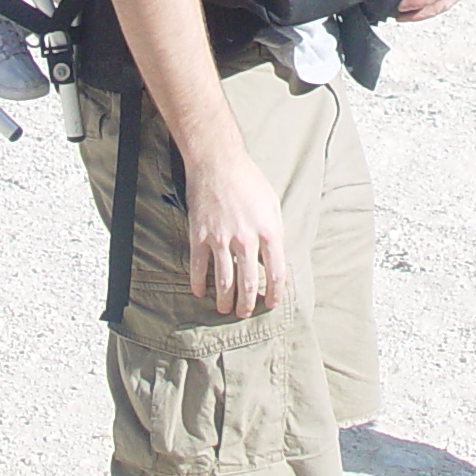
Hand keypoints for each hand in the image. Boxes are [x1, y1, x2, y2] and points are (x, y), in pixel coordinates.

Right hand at [186, 143, 284, 318]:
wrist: (218, 162)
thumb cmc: (249, 181)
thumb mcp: (272, 205)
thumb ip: (274, 233)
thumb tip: (273, 259)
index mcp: (269, 231)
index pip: (276, 273)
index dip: (275, 294)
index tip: (271, 304)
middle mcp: (246, 239)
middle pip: (249, 283)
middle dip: (247, 304)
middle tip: (245, 313)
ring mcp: (221, 239)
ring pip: (224, 282)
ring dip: (225, 301)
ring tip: (225, 309)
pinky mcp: (199, 236)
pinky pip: (198, 268)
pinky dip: (199, 284)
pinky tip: (201, 292)